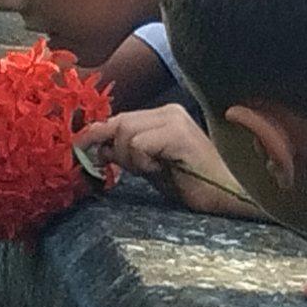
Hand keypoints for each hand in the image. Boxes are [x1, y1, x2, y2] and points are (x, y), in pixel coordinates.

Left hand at [75, 106, 265, 217]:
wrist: (226, 195)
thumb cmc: (191, 184)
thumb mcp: (150, 166)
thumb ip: (126, 153)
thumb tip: (94, 147)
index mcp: (164, 114)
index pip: (118, 119)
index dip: (97, 135)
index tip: (80, 150)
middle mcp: (169, 111)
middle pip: (119, 123)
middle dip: (115, 150)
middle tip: (134, 169)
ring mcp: (175, 120)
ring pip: (126, 133)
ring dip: (131, 159)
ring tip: (154, 170)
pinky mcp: (178, 134)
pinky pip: (139, 144)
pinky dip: (142, 162)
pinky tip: (162, 170)